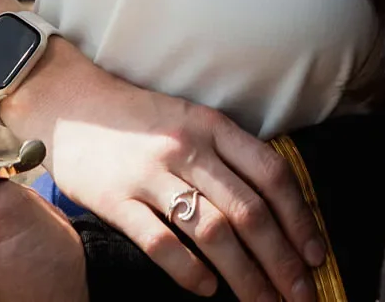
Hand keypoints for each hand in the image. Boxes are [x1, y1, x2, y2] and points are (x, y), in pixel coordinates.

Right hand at [3, 41, 322, 301]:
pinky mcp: (114, 198)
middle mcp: (186, 148)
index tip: (316, 256)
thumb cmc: (138, 119)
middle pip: (248, 211)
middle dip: (281, 260)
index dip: (300, 219)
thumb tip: (274, 212)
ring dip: (245, 275)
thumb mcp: (191, 121)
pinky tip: (207, 290)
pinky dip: (189, 271)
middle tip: (300, 295)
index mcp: (212, 126)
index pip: (271, 175)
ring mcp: (149, 173)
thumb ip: (228, 156)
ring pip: (212, 231)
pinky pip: (159, 242)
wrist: (69, 102)